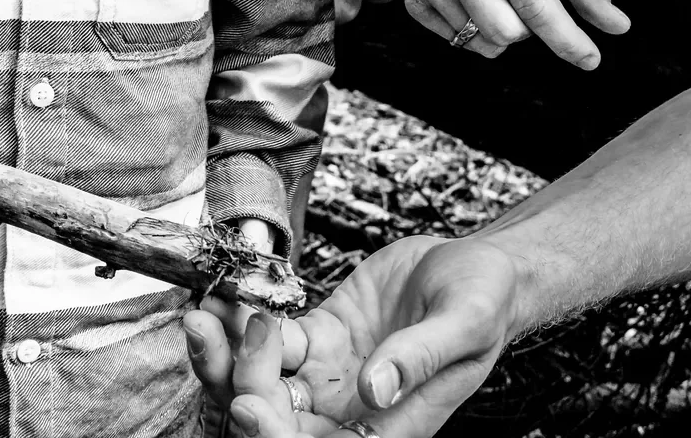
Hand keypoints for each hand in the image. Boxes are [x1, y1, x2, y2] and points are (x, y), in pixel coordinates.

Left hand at [186, 234, 526, 437]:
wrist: (479, 268)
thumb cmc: (486, 300)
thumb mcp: (466, 322)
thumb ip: (420, 357)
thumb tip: (375, 390)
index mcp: (389, 428)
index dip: (278, 436)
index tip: (250, 403)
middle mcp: (350, 413)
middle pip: (275, 420)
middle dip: (235, 386)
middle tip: (212, 335)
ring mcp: (329, 378)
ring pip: (261, 384)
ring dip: (225, 358)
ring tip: (204, 316)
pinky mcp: (318, 340)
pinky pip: (270, 342)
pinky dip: (242, 323)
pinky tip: (226, 297)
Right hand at [401, 0, 628, 69]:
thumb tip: (617, 27)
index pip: (533, 0)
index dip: (566, 37)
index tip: (591, 59)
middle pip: (504, 30)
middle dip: (530, 30)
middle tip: (531, 2)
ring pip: (480, 40)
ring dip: (504, 30)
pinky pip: (457, 41)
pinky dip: (478, 31)